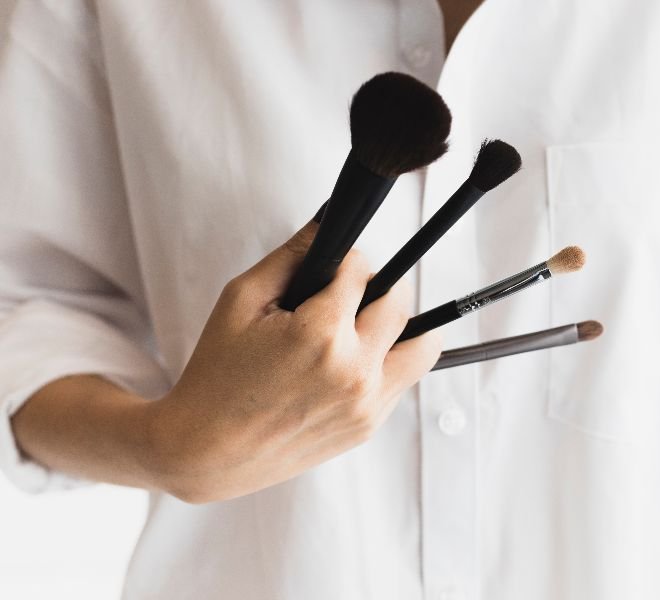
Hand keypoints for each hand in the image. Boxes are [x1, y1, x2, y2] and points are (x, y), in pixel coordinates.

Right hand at [146, 217, 440, 502]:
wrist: (207, 452)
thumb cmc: (216, 375)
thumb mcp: (241, 301)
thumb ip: (291, 258)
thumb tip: (328, 225)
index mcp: (320, 335)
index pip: (362, 270)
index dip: (345, 262)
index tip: (331, 271)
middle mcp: (354, 371)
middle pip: (402, 300)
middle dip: (378, 286)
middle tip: (348, 296)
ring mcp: (367, 403)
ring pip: (423, 344)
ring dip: (402, 326)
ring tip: (366, 327)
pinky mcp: (370, 425)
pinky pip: (404, 379)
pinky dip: (388, 361)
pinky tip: (352, 361)